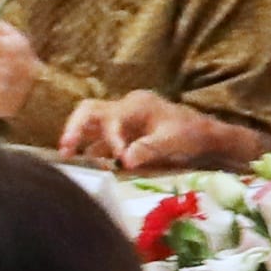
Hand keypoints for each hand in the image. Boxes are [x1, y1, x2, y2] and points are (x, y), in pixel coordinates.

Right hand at [61, 91, 264, 171]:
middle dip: (75, 128)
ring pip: (92, 124)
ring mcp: (123, 120)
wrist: (206, 136)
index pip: (111, 117)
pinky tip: (88, 165)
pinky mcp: (124, 134)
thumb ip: (148, 149)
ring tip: (67, 158)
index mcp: (136, 105)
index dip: (110, 138)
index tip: (118, 159)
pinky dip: (93, 150)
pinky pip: (102, 139)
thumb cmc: (191, 135)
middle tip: (65, 150)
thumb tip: (124, 161)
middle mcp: (125, 108)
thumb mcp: (172, 142)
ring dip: (80, 139)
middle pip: (90, 111)